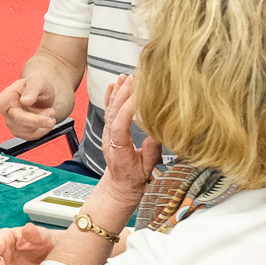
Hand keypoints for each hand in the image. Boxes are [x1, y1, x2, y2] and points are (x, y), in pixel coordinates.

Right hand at [0, 72, 58, 139]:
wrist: (44, 95)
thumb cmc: (37, 85)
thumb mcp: (38, 81)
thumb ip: (32, 88)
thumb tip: (25, 101)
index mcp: (7, 96)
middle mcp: (7, 111)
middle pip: (18, 120)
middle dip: (36, 120)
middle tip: (51, 115)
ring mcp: (14, 123)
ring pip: (26, 130)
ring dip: (43, 124)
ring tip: (50, 112)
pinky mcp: (22, 131)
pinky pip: (32, 136)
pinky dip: (43, 130)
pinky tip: (47, 120)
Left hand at [100, 75, 161, 199]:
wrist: (120, 187)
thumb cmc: (134, 180)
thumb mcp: (147, 170)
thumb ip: (150, 153)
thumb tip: (156, 133)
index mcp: (119, 149)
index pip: (120, 126)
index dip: (127, 110)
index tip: (137, 96)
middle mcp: (111, 140)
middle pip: (114, 113)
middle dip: (123, 94)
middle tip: (133, 79)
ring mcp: (109, 134)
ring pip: (111, 110)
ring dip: (117, 92)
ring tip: (124, 77)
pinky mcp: (110, 131)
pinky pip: (109, 111)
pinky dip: (111, 96)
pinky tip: (114, 84)